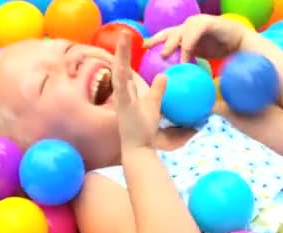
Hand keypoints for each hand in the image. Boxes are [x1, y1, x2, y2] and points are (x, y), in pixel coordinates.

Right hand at [113, 32, 166, 150]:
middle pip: (120, 67)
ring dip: (120, 57)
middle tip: (124, 33)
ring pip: (119, 74)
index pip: (126, 69)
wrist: (137, 148)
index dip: (126, 55)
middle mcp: (121, 93)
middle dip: (122, 50)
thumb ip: (158, 90)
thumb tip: (164, 75)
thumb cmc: (143, 129)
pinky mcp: (123, 107)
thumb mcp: (154, 105)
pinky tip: (121, 67)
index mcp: (127, 92)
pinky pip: (122, 90)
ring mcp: (121, 99)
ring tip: (123, 40)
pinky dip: (121, 78)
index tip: (128, 39)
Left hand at [144, 14, 248, 62]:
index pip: (167, 35)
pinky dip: (188, 44)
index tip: (143, 49)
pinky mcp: (207, 22)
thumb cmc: (222, 49)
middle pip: (169, 32)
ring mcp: (198, 23)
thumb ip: (189, 60)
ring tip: (164, 54)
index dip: (155, 41)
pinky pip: (194, 33)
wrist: (241, 42)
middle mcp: (189, 26)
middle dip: (156, 39)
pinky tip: (185, 55)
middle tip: (146, 47)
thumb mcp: (201, 55)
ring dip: (172, 43)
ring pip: (179, 32)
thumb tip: (179, 75)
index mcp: (186, 33)